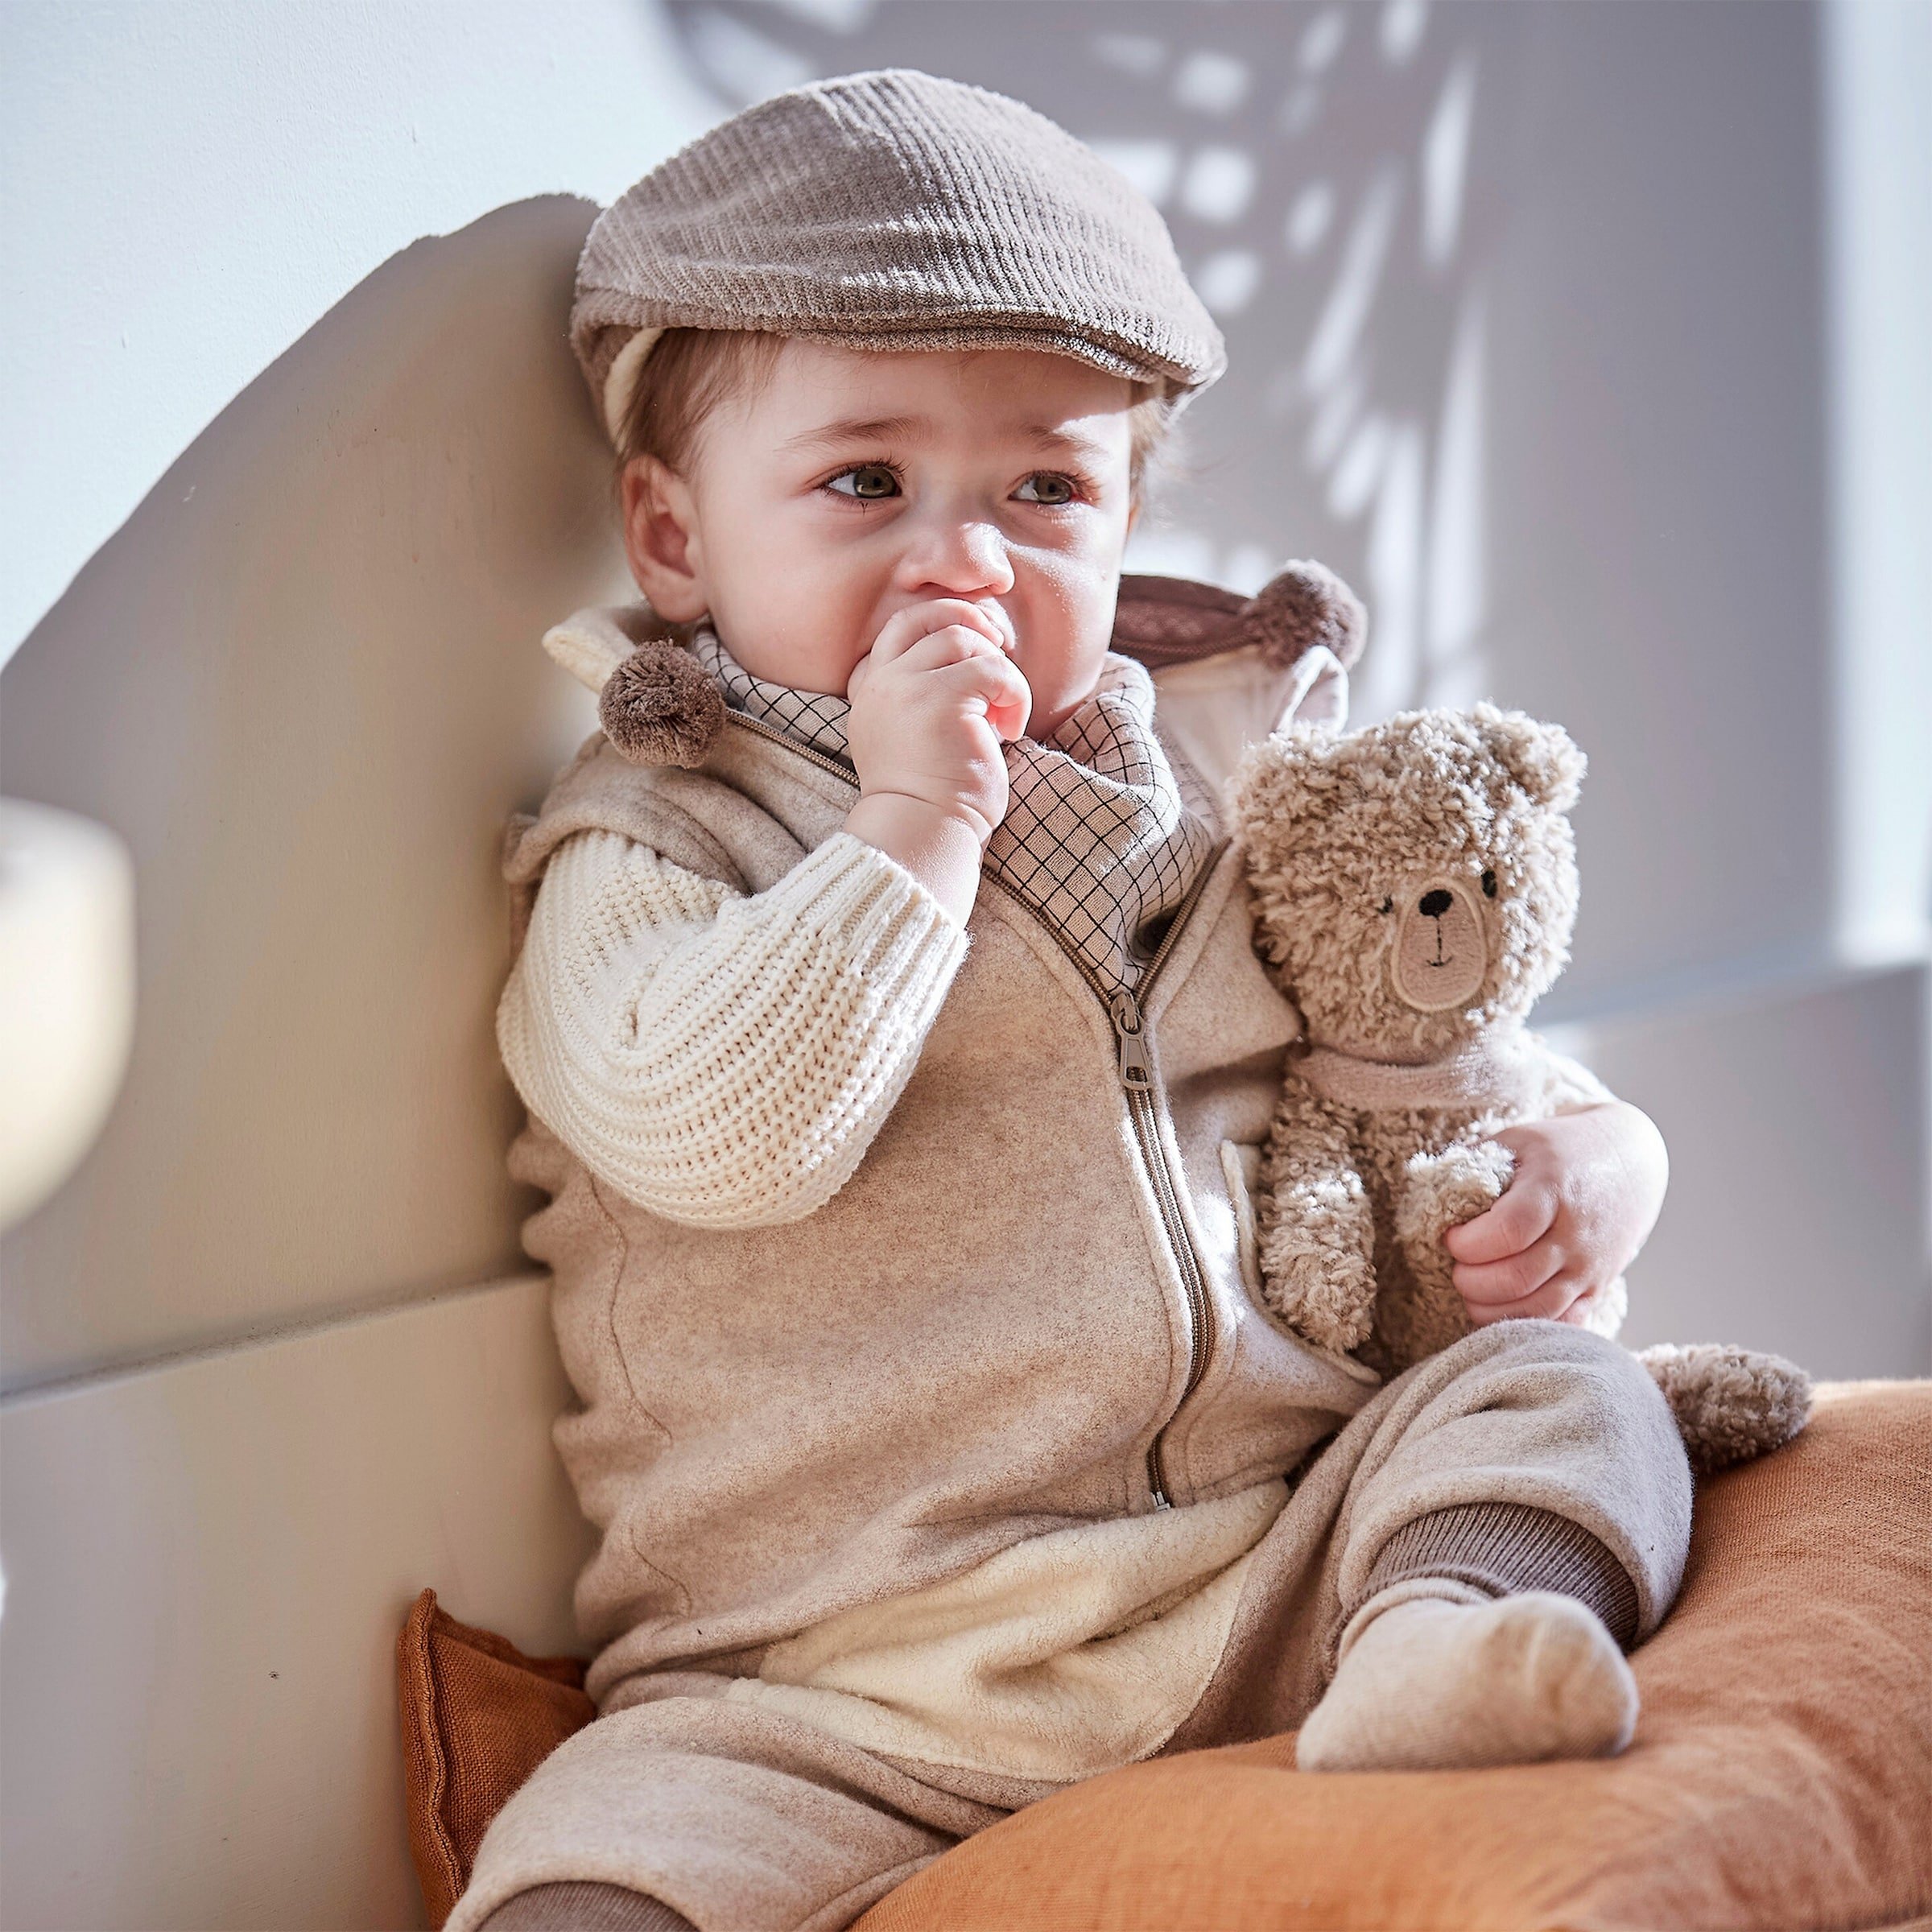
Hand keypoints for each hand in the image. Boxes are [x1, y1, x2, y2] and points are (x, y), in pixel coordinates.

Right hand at [844, 600, 1030, 922]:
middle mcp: (882, 685)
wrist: (925, 835)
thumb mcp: (919, 735)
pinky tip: (1010, 731)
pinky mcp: (943, 701)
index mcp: (873, 693)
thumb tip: (983, 646)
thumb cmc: (933, 798)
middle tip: (1004, 659)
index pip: (903, 626)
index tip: (981, 647)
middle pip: (933, 619)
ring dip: (999, 671)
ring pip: (966, 638)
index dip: (946, 619)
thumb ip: (929, 693)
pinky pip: (994, 670)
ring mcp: (907, 689)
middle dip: (978, 629)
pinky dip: (1015, 695)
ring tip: (1004, 716)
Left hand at [1442, 1102, 1667, 1326]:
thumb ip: (1471, 1165)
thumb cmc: (1559, 1150)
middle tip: (1457, 1265)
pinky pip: (1562, 1325)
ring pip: (1537, 1310)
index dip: (1467, 1242)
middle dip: (1469, 1280)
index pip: (1507, 1232)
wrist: (1630, 1164)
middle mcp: (1576, 1234)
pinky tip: (1500, 1310)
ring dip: (1490, 1309)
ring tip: (1472, 1289)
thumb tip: (1429, 1195)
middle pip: (1516, 1278)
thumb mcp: (1516, 1139)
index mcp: (1553, 1189)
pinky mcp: (1597, 1290)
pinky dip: (1525, 1326)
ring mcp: (1590, 1268)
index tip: (1450, 1236)